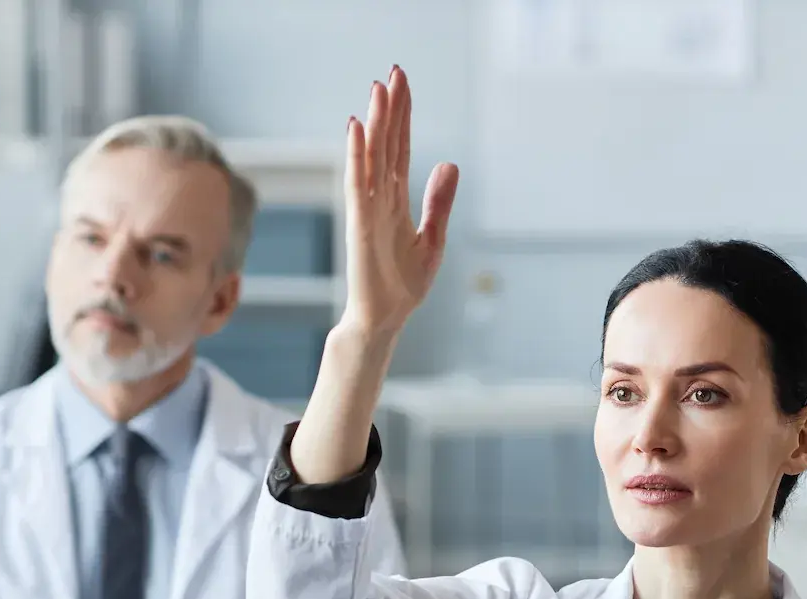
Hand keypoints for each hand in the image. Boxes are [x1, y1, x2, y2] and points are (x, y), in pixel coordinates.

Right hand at [340, 66, 458, 339]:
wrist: (385, 319)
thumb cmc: (403, 285)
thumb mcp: (433, 240)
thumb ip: (439, 202)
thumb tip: (450, 164)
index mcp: (398, 201)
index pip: (401, 149)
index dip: (403, 118)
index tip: (404, 85)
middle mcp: (381, 198)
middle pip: (386, 144)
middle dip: (390, 109)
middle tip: (394, 72)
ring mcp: (368, 209)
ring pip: (372, 156)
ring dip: (373, 123)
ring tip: (377, 89)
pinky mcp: (360, 224)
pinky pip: (357, 183)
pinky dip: (356, 156)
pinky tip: (356, 129)